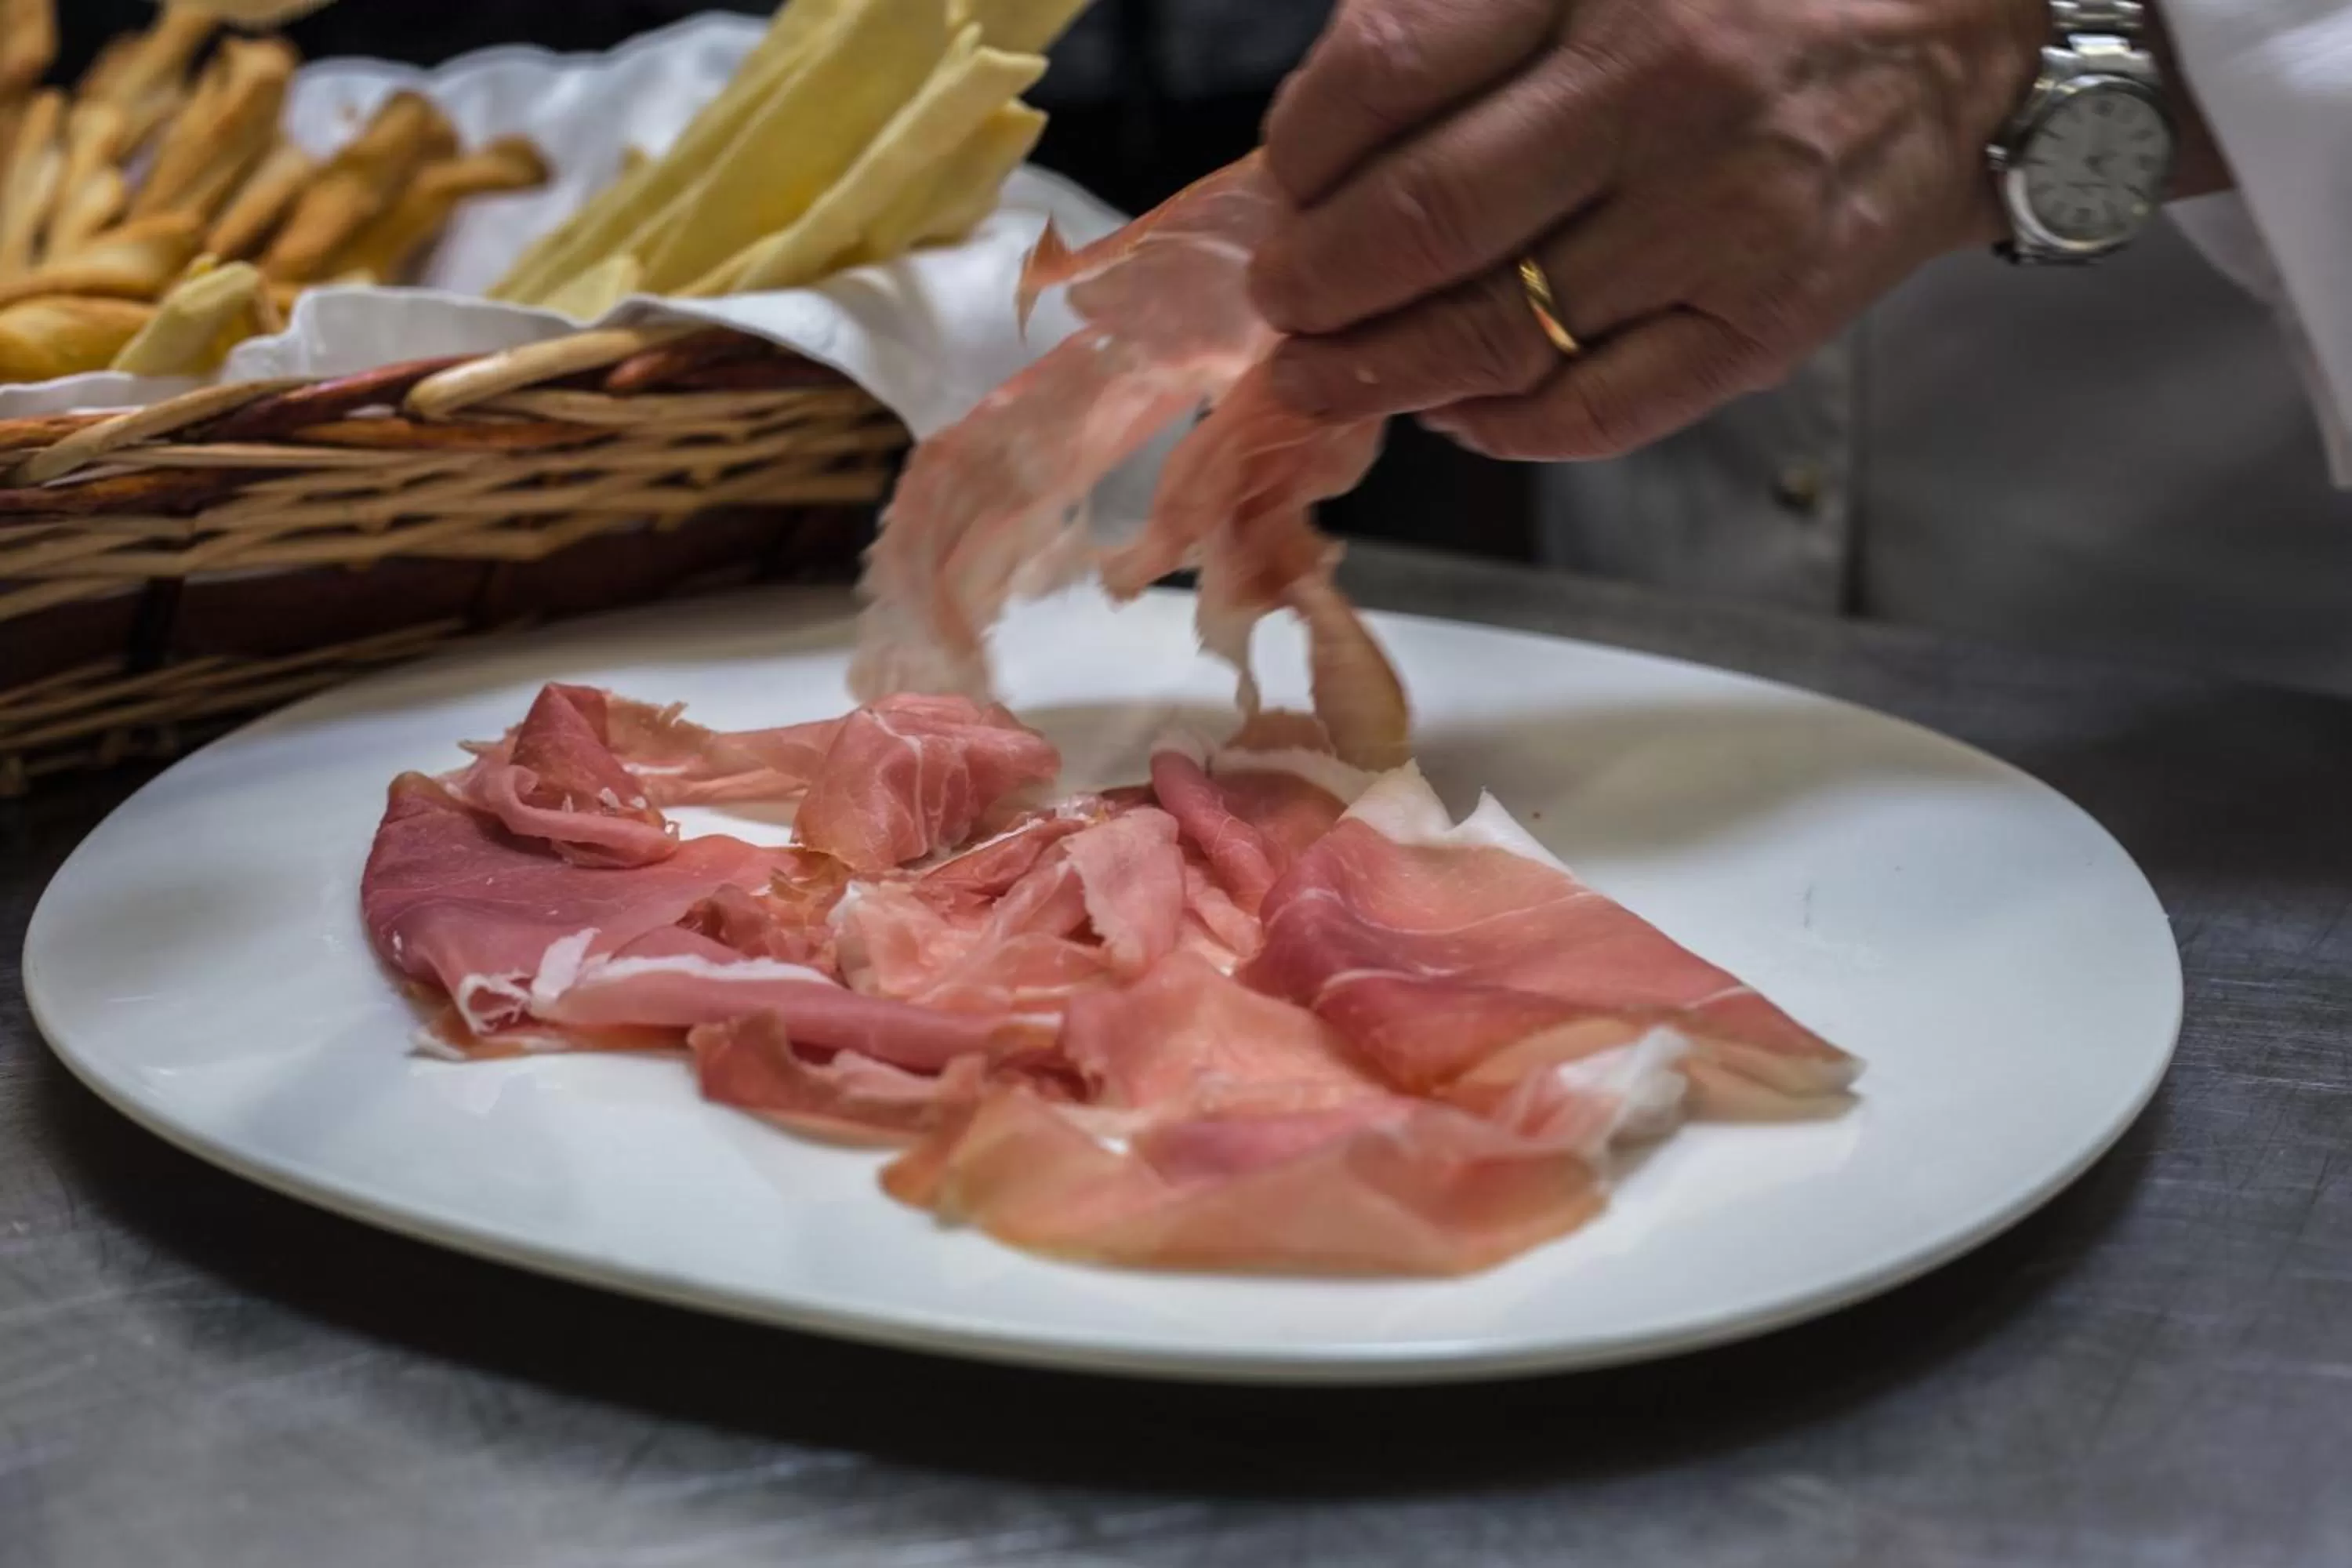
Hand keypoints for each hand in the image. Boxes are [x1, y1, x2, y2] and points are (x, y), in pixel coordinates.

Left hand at [1249, 0, 2049, 458]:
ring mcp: (1717, 217)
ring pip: (1499, 329)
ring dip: (1381, 371)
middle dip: (1318, 282)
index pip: (1389, 71)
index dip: (1303, 150)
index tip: (1284, 184)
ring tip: (1319, 377)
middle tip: (1282, 303)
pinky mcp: (1763, 320)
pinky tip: (1450, 411)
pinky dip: (1501, 426)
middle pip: (1427, 216)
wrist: (1969, 42)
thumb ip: (1471, 20)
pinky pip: (1598, 408)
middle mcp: (1660, 90)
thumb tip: (1327, 136)